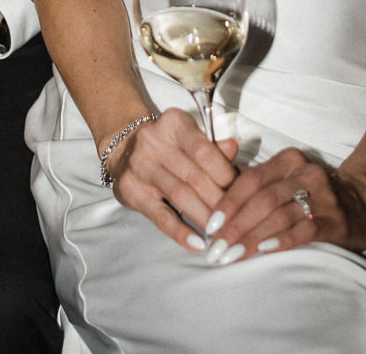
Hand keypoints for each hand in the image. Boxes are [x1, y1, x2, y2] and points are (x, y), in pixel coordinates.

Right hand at [106, 107, 238, 249]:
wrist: (124, 147)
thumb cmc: (168, 144)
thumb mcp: (189, 136)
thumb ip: (213, 145)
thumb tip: (234, 148)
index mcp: (173, 123)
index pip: (204, 150)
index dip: (226, 174)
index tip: (241, 193)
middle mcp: (153, 141)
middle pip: (194, 176)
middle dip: (219, 201)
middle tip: (237, 219)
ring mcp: (140, 166)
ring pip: (180, 196)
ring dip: (205, 218)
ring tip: (222, 233)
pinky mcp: (131, 191)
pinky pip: (160, 216)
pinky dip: (180, 232)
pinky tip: (197, 243)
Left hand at [200, 148, 365, 264]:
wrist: (360, 203)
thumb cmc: (308, 195)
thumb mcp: (283, 180)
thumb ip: (253, 186)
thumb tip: (212, 206)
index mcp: (288, 160)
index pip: (251, 179)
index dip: (228, 203)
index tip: (210, 227)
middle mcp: (305, 173)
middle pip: (262, 199)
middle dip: (235, 226)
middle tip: (217, 250)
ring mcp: (323, 196)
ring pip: (280, 215)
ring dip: (252, 238)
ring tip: (232, 256)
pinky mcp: (336, 220)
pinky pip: (304, 230)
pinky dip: (282, 240)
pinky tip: (264, 251)